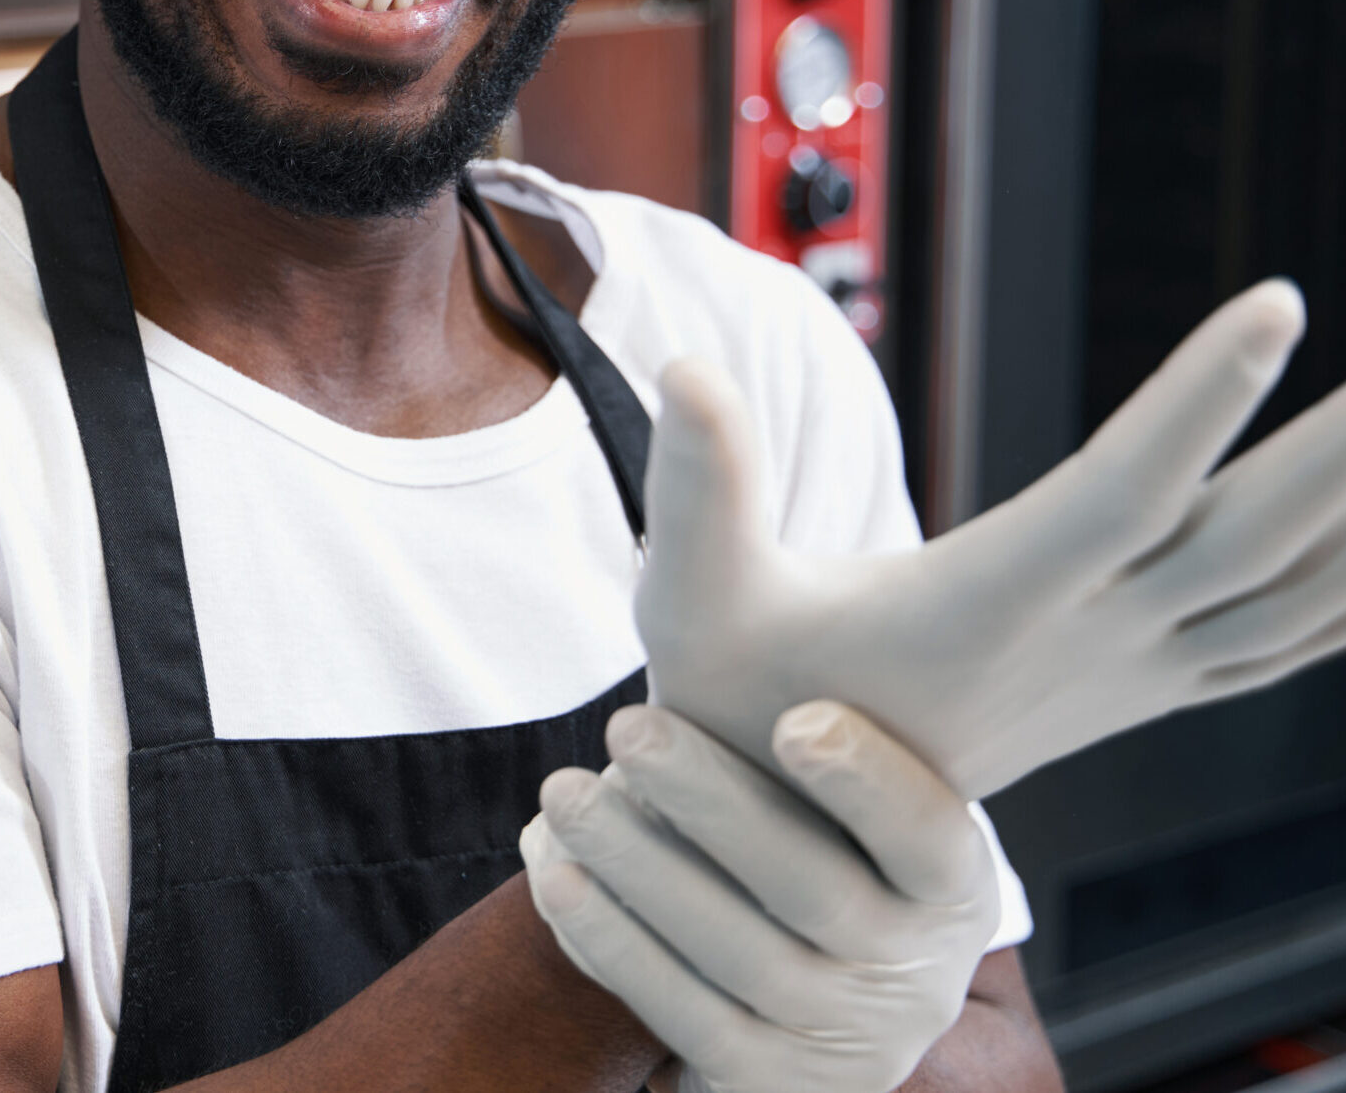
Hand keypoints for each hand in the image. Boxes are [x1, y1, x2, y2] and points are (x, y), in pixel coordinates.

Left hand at [522, 702, 997, 1092]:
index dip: (866, 778)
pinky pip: (679, 1012)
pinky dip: (608, 938)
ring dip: (635, 865)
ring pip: (733, 951)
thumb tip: (718, 469)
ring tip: (561, 792)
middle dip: (708, 800)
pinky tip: (551, 872)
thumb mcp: (826, 776)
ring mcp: (843, 1038)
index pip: (924, 830)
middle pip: (808, 884)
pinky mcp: (768, 1085)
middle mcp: (912, 969)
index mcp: (949, 880)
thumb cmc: (798, 836)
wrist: (804, 997)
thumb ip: (798, 681)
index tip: (797, 717)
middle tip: (626, 724)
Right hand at [636, 279, 1345, 799]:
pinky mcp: (1139, 685)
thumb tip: (692, 368)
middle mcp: (1081, 640)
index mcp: (985, 603)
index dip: (1200, 401)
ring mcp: (1126, 670)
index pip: (1118, 490)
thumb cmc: (745, 703)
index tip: (1279, 305)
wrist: (807, 832)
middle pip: (1249, 536)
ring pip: (1291, 594)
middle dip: (1341, 451)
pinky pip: (1282, 642)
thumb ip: (696, 479)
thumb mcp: (691, 592)